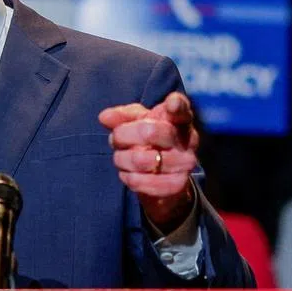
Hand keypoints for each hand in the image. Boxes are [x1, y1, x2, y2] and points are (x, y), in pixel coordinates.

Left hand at [100, 92, 199, 229]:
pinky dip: (128, 177)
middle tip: (115, 139)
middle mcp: (187, 140)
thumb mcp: (136, 122)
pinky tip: (128, 173)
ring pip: (140, 160)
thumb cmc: (149, 140)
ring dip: (122, 159)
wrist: (163, 176)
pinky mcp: (177, 185)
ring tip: (122, 157)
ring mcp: (185, 163)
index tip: (170, 104)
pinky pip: (142, 182)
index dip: (176, 105)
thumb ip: (122, 116)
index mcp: (179, 119)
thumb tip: (104, 117)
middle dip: (122, 135)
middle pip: (149, 132)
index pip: (181, 108)